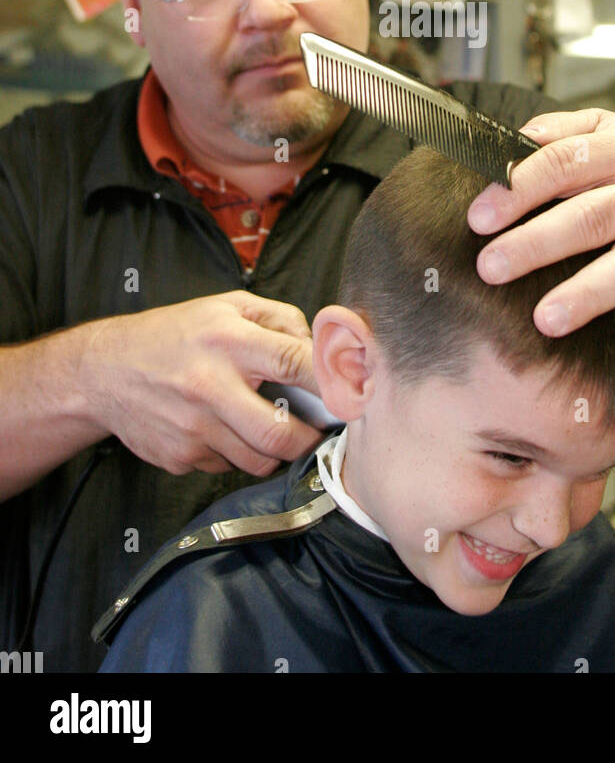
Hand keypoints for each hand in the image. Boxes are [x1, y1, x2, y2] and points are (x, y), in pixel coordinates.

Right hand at [77, 292, 321, 475]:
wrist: (104, 371)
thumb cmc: (172, 334)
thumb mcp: (225, 306)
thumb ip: (278, 318)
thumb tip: (316, 346)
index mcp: (227, 340)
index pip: (295, 362)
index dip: (332, 381)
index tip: (351, 392)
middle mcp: (210, 386)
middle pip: (282, 435)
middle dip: (310, 440)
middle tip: (319, 432)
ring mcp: (193, 429)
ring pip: (259, 460)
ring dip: (275, 451)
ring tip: (272, 430)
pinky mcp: (180, 458)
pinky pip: (226, 467)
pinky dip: (236, 454)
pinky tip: (225, 432)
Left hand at [467, 108, 614, 387]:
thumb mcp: (609, 131)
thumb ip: (560, 133)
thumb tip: (504, 143)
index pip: (566, 162)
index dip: (520, 188)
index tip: (478, 217)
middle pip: (592, 216)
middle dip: (537, 243)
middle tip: (490, 268)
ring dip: (589, 295)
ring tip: (546, 320)